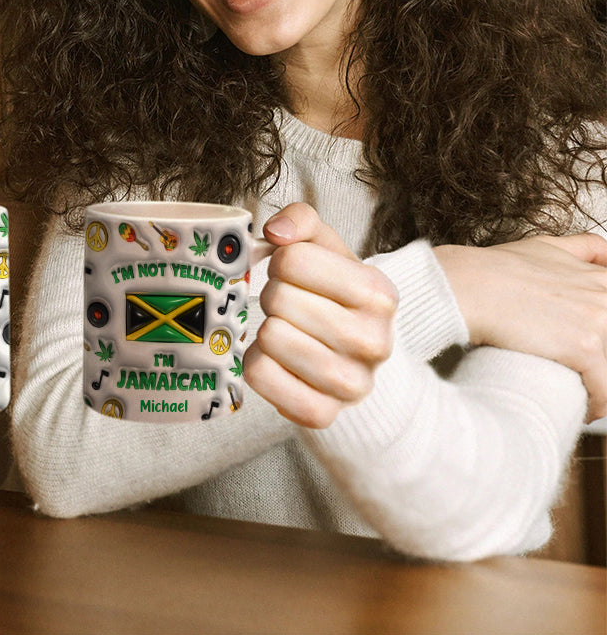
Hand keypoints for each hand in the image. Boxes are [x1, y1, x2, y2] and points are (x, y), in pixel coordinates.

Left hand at [243, 203, 397, 428]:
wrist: (355, 356)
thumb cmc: (333, 294)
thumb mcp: (326, 248)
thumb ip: (302, 220)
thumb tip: (276, 231)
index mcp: (379, 293)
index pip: (292, 259)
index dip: (281, 261)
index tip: (294, 273)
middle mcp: (374, 341)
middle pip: (277, 299)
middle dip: (273, 296)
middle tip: (288, 305)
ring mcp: (351, 385)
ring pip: (269, 338)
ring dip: (265, 329)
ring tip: (286, 330)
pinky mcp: (322, 414)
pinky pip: (259, 375)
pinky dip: (256, 363)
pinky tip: (277, 360)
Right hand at [435, 234, 606, 421]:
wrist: (467, 285)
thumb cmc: (493, 269)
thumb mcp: (543, 246)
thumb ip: (582, 248)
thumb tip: (604, 252)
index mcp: (599, 278)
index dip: (601, 334)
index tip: (591, 347)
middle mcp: (604, 296)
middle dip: (601, 359)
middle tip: (583, 371)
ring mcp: (598, 321)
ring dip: (601, 384)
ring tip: (584, 394)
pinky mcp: (585, 348)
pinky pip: (605, 391)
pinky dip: (597, 405)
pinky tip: (583, 408)